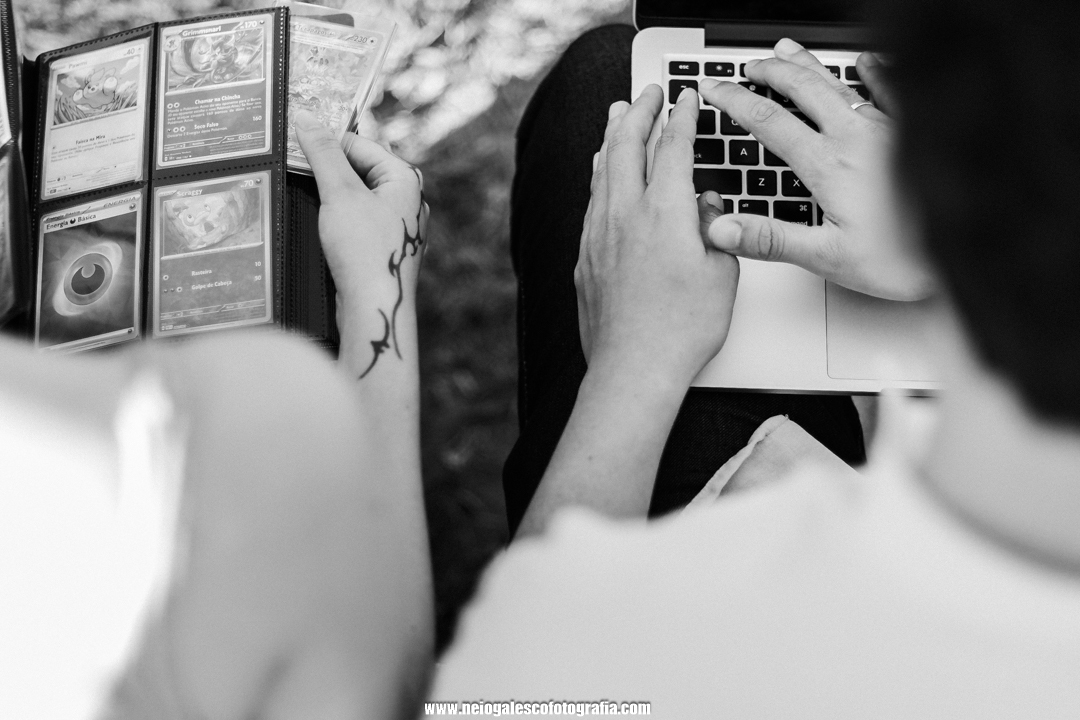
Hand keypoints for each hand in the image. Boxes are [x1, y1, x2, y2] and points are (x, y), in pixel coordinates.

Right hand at [294, 111, 428, 309]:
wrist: (376, 307)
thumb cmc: (366, 252)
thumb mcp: (339, 193)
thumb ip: (323, 154)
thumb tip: (308, 120)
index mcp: (405, 179)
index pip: (360, 144)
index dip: (327, 144)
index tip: (298, 146)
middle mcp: (408, 200)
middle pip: (361, 169)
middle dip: (331, 171)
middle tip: (302, 175)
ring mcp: (399, 226)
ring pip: (359, 197)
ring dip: (334, 197)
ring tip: (316, 206)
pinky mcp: (386, 248)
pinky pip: (360, 221)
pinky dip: (341, 220)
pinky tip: (327, 230)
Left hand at [576, 86, 738, 385]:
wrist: (633, 368)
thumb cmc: (681, 329)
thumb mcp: (721, 273)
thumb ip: (715, 228)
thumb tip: (706, 205)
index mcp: (663, 212)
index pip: (671, 147)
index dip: (680, 117)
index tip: (685, 98)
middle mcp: (624, 215)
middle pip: (626, 147)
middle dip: (638, 113)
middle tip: (647, 94)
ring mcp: (599, 234)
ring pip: (601, 170)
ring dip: (611, 137)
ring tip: (617, 116)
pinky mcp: (585, 256)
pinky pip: (591, 199)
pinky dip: (598, 174)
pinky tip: (600, 172)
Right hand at [698, 39, 934, 300]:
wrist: (976, 248)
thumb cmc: (908, 260)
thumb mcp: (828, 257)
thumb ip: (770, 239)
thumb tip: (721, 228)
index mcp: (830, 166)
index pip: (769, 122)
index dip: (735, 103)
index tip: (714, 91)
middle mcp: (857, 139)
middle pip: (803, 91)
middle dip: (769, 74)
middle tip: (746, 68)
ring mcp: (887, 131)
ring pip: (840, 84)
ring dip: (807, 65)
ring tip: (786, 51)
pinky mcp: (913, 135)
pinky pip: (890, 90)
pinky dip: (874, 71)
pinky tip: (866, 61)